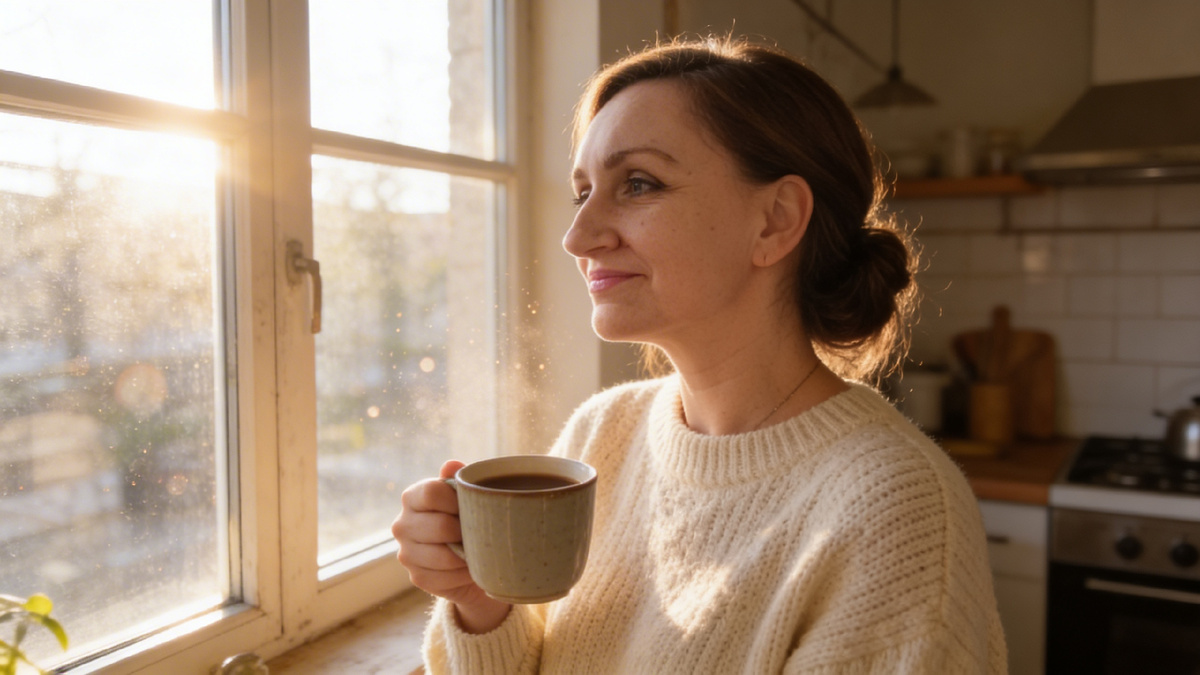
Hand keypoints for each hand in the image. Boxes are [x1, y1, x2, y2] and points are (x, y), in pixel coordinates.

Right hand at [392, 460, 510, 632]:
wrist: (465, 555)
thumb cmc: (466, 516)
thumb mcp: (465, 495)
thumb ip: (458, 478)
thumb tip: (451, 465)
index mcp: (412, 497)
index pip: (431, 492)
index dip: (457, 500)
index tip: (473, 506)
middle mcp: (402, 524)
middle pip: (440, 526)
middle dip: (466, 531)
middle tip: (482, 532)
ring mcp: (406, 553)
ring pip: (444, 556)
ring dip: (467, 556)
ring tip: (480, 551)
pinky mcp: (416, 577)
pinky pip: (445, 578)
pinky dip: (463, 575)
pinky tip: (471, 568)